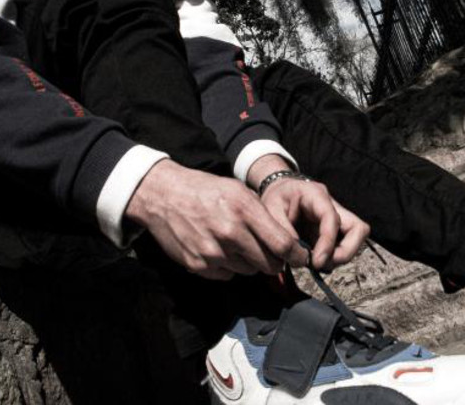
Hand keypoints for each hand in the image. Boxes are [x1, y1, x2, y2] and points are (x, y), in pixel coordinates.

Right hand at [125, 159, 309, 280]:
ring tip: (234, 242)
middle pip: (269, 264)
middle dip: (273, 260)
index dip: (297, 255)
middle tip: (267, 251)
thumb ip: (261, 213)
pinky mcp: (198, 265)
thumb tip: (285, 239)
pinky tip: (217, 247)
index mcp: (243, 209)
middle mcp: (230, 233)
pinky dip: (227, 266)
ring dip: (248, 261)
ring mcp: (213, 252)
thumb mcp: (237, 189)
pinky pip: (227, 275)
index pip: (283, 244)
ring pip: (249, 271)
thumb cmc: (203, 190)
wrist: (163, 195)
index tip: (301, 258)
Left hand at [261, 177, 369, 269]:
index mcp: (316, 194)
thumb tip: (300, 258)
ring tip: (315, 263)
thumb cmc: (275, 197)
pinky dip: (332, 257)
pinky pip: (342, 246)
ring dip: (339, 257)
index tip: (317, 262)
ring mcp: (336, 218)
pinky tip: (314, 260)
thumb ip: (283, 233)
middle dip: (345, 252)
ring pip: (354, 239)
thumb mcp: (270, 210)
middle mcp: (332, 205)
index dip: (328, 243)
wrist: (278, 191)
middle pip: (358, 229)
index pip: (332, 218)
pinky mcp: (334, 231)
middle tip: (321, 264)